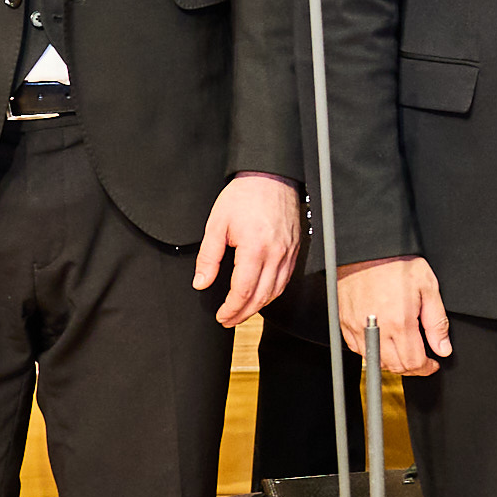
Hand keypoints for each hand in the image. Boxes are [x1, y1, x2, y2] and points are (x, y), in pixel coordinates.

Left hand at [195, 171, 303, 327]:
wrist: (270, 177)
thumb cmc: (244, 196)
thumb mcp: (216, 224)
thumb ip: (208, 257)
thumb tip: (201, 282)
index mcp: (254, 248)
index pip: (242, 291)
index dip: (230, 308)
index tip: (221, 315)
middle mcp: (276, 254)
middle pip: (261, 297)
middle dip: (243, 313)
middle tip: (228, 320)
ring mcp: (289, 253)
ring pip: (276, 291)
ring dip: (259, 306)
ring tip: (243, 312)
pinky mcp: (295, 249)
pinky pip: (285, 279)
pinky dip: (273, 292)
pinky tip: (261, 294)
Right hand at [337, 255, 450, 379]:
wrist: (365, 249)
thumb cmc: (395, 262)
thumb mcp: (427, 286)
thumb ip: (437, 321)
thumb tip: (442, 348)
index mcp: (400, 321)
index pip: (413, 362)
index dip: (426, 367)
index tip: (432, 363)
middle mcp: (377, 328)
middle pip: (395, 367)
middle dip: (412, 367)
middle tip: (421, 357)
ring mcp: (357, 328)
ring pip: (376, 361)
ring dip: (392, 361)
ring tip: (403, 347)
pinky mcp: (345, 323)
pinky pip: (358, 349)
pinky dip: (373, 351)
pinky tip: (383, 340)